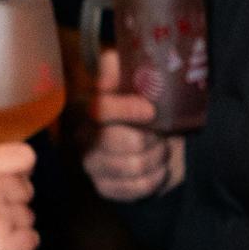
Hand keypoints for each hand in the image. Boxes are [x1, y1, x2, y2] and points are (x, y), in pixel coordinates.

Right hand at [79, 47, 184, 199]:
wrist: (165, 143)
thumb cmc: (151, 109)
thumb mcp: (139, 81)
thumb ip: (120, 68)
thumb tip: (110, 61)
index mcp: (88, 106)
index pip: (99, 109)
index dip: (126, 110)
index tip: (150, 111)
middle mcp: (83, 136)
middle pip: (114, 141)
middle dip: (148, 138)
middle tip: (162, 134)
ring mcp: (92, 164)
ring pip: (130, 165)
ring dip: (156, 158)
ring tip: (162, 150)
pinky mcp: (106, 188)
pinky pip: (136, 187)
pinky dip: (156, 178)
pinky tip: (159, 169)